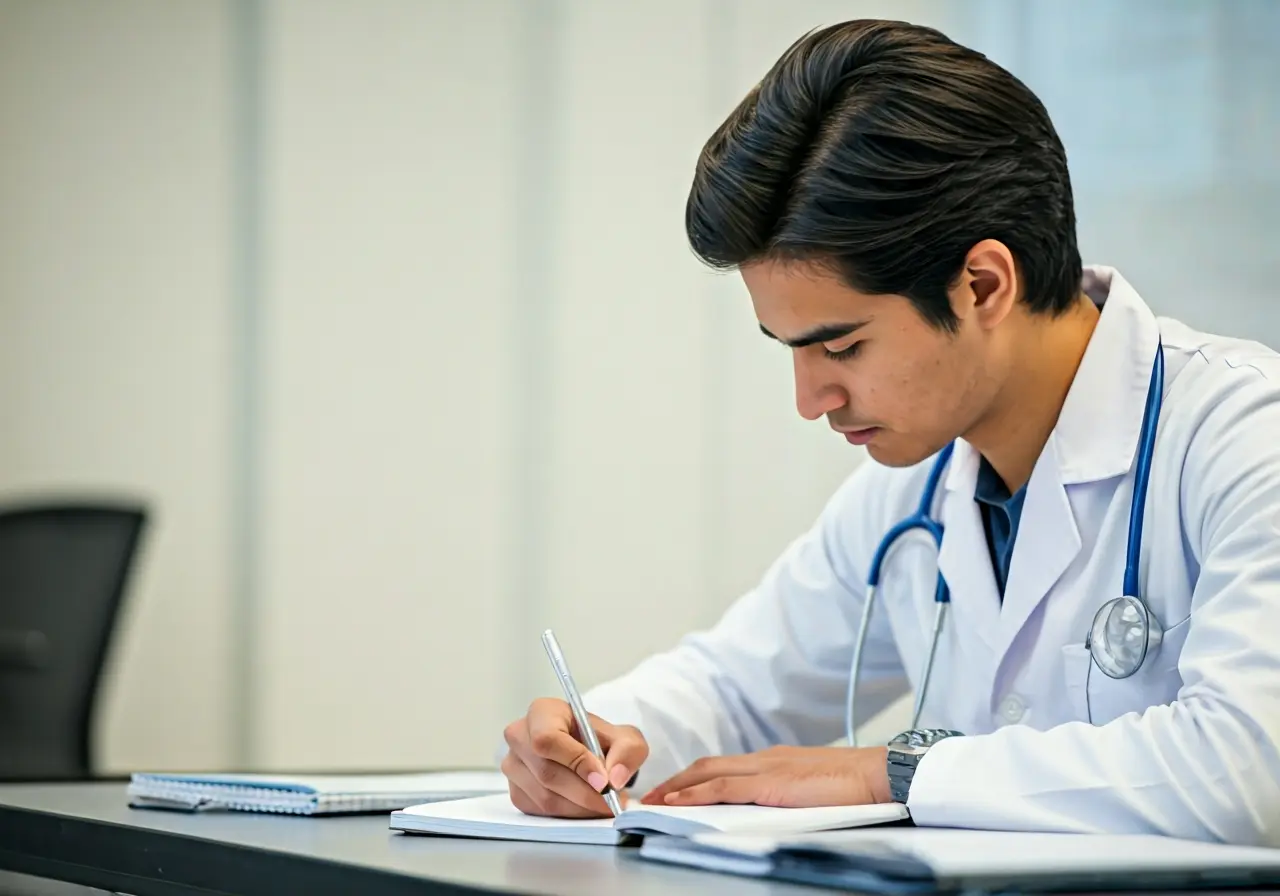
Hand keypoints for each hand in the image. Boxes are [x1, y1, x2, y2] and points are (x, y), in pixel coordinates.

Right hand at [501, 697, 648, 817]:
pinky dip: (570, 816)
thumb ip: (627, 752)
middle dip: (585, 793)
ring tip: (606, 805)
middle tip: (613, 801)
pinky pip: (541, 812)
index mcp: (542, 712)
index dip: (575, 761)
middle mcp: (519, 737)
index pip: (547, 738)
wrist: (590, 753)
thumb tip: (614, 778)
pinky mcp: (517, 792)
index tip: (603, 780)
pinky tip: (588, 808)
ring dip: (581, 808)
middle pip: (547, 773)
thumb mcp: (625, 738)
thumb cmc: (600, 740)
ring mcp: (513, 766)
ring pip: (545, 797)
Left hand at [640, 745, 890, 807]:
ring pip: (708, 774)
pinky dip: (696, 794)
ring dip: (677, 787)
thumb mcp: (810, 788)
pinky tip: (678, 802)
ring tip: (653, 801)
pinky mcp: (771, 783)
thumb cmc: (854, 785)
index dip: (693, 778)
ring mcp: (766, 768)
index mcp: (773, 760)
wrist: (880, 774)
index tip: (671, 790)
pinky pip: (724, 788)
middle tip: (651, 796)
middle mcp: (764, 759)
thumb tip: (769, 809)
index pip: (722, 766)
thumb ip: (785, 793)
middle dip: (676, 781)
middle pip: (707, 766)